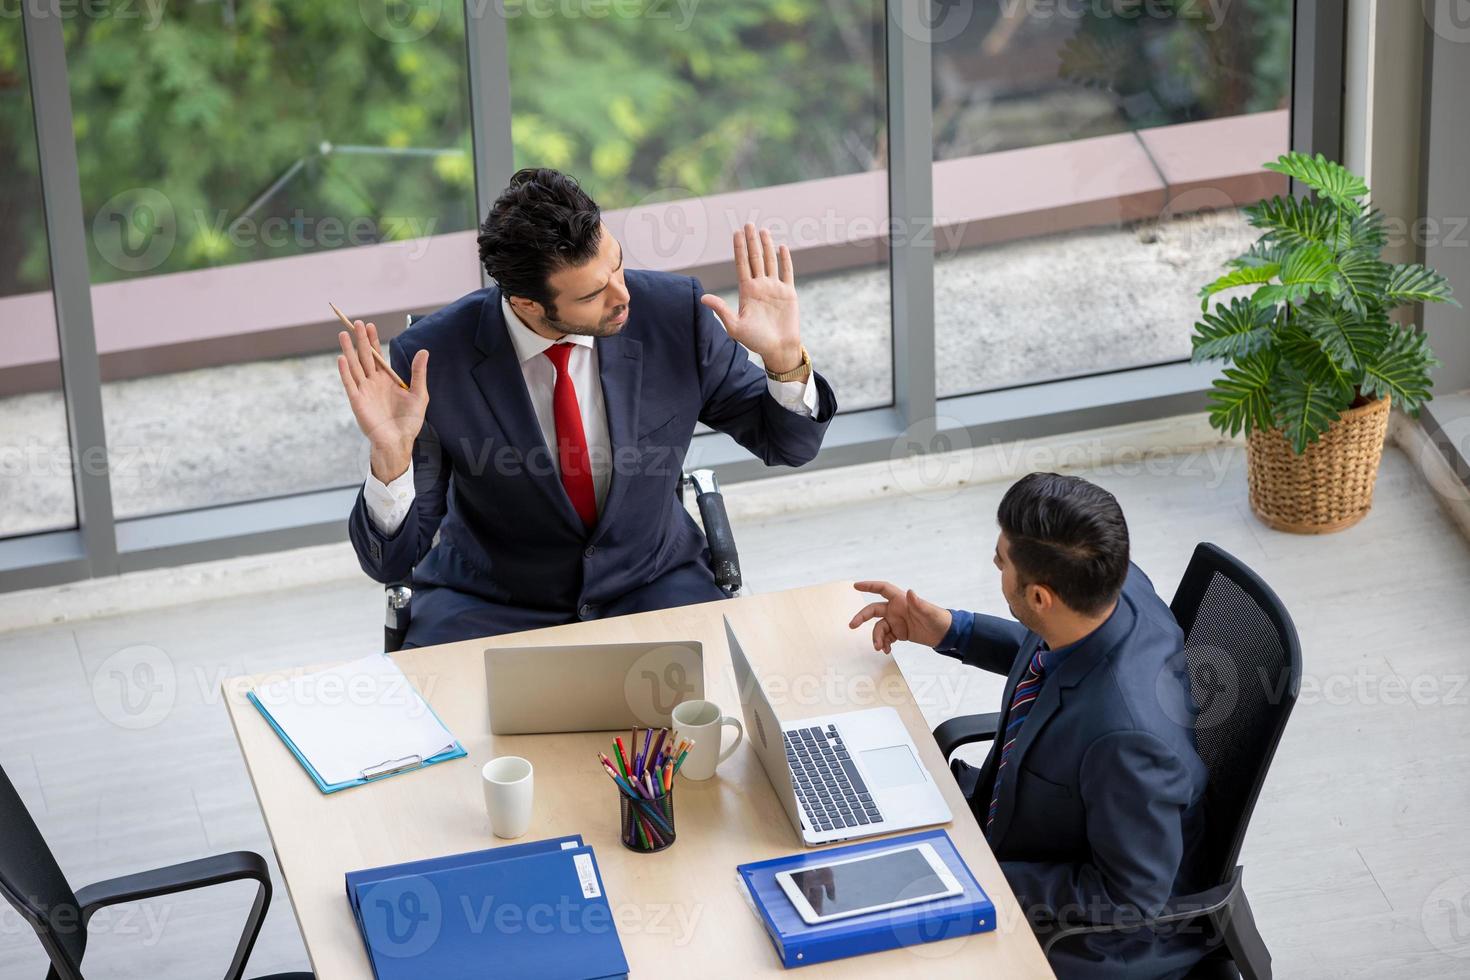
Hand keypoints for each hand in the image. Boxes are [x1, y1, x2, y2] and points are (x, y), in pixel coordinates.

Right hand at [335, 319, 428, 482]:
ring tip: (343, 334)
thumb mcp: (419, 394)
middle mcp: (373, 383)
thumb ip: (418, 373)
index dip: (373, 341)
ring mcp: (364, 391)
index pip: (378, 356)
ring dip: (349, 350)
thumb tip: (424, 351)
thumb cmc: (409, 421)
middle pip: (365, 357)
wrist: (399, 442)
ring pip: (355, 366)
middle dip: (361, 340)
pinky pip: (350, 384)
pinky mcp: (357, 401)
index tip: (370, 325)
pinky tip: (342, 358)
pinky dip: (345, 371)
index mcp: (386, 380)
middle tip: (356, 322)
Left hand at [700, 223, 803, 374]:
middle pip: (755, 258)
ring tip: (763, 230)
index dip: (739, 248)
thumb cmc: (755, 341)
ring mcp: (774, 288)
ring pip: (770, 262)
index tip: (736, 233)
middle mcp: (760, 286)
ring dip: (767, 246)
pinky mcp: (788, 293)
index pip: (741, 264)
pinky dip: (785, 260)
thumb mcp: (735, 326)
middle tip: (748, 224)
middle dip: (751, 241)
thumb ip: (721, 310)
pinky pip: (787, 272)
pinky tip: (782, 247)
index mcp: (747, 291)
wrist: (778, 349)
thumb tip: (703, 298)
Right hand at [848, 581, 952, 654]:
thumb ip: (919, 603)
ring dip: (876, 637)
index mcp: (901, 600)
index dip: (869, 586)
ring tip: (879, 647)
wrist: (945, 634)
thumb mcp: (930, 612)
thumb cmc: (939, 619)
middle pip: (873, 610)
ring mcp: (896, 621)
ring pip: (879, 628)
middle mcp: (896, 609)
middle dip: (862, 617)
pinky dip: (884, 643)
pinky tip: (886, 650)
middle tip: (852, 625)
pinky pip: (885, 638)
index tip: (856, 586)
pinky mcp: (899, 633)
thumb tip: (910, 592)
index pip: (882, 589)